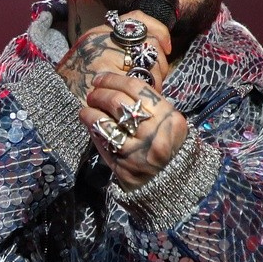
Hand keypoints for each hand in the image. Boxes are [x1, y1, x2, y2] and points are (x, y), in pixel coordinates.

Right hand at [56, 10, 171, 104]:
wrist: (52, 101)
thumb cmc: (75, 83)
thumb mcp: (91, 56)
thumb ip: (116, 48)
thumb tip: (151, 48)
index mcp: (100, 33)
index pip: (138, 18)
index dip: (158, 30)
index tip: (166, 46)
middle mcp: (103, 41)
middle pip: (150, 42)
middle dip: (160, 62)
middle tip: (156, 77)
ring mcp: (105, 59)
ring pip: (150, 64)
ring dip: (156, 80)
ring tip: (145, 91)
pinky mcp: (109, 79)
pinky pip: (143, 83)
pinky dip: (147, 93)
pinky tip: (139, 100)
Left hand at [81, 72, 188, 189]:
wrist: (174, 183)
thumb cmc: (171, 146)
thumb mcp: (169, 122)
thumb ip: (149, 104)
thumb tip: (117, 85)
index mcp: (169, 117)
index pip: (136, 88)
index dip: (114, 79)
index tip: (101, 78)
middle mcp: (154, 134)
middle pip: (118, 102)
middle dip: (100, 94)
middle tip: (93, 93)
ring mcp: (138, 152)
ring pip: (105, 122)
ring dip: (91, 111)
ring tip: (88, 107)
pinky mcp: (124, 168)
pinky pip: (102, 142)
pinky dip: (93, 129)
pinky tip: (89, 122)